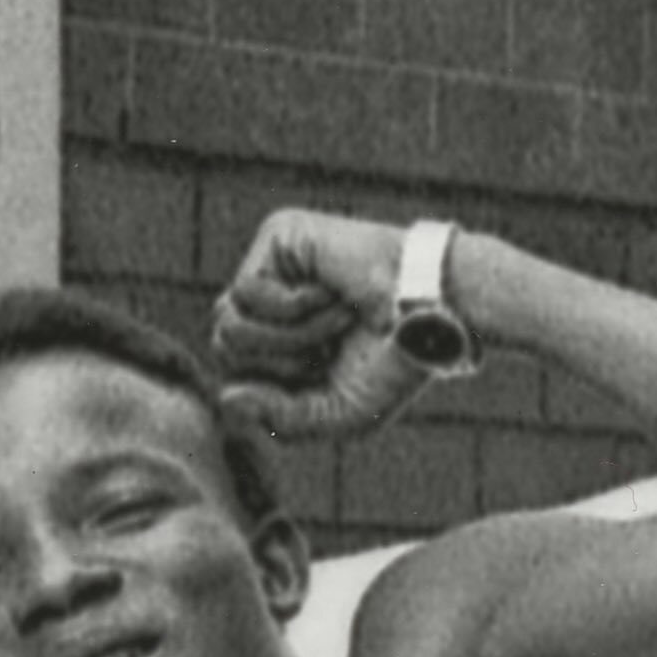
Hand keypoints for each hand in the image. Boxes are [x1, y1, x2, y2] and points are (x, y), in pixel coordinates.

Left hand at [208, 200, 474, 418]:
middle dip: (281, 362)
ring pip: (230, 321)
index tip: (322, 373)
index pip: (233, 370)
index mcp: (280, 337)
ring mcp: (273, 266)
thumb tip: (225, 398)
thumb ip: (279, 420)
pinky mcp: (279, 236)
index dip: (273, 387)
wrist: (432, 315)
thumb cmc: (395, 362)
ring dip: (291, 336)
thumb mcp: (336, 413)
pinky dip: (294, 308)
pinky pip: (248, 291)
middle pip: (224, 346)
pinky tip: (331, 293)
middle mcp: (270, 299)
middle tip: (332, 345)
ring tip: (336, 318)